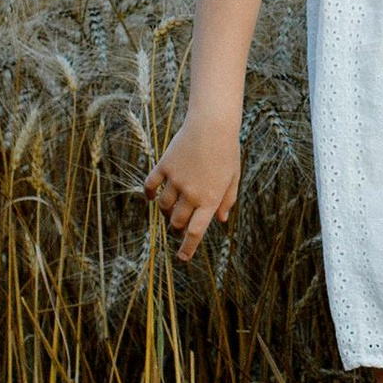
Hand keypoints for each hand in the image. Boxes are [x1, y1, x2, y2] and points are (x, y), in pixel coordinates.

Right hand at [139, 111, 241, 260]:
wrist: (212, 124)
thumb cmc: (227, 151)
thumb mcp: (233, 177)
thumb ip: (227, 200)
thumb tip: (221, 220)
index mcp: (210, 199)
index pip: (196, 232)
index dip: (188, 248)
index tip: (182, 258)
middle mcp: (191, 193)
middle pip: (177, 222)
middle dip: (177, 228)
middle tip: (179, 227)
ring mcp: (176, 180)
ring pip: (163, 207)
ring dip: (165, 212)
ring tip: (170, 210)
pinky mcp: (164, 166)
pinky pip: (150, 186)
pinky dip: (148, 195)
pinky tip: (151, 198)